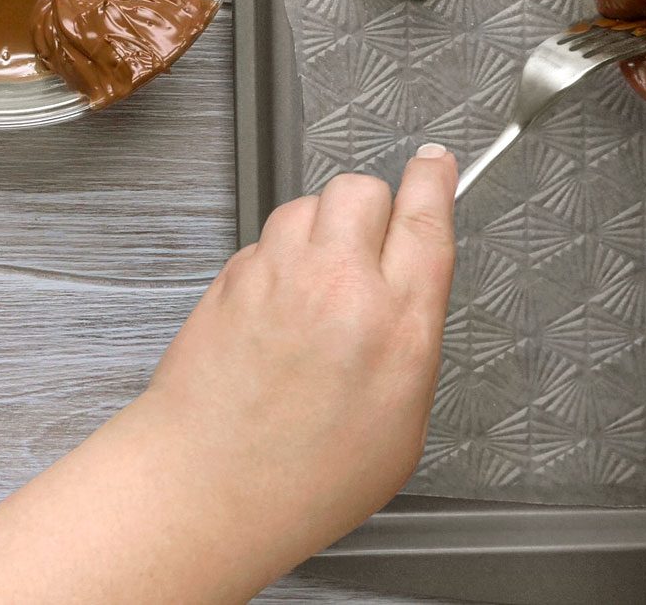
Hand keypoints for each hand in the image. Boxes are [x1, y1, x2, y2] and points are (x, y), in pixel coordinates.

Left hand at [0, 146, 457, 604]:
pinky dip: (276, 259)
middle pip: (362, 189)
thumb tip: (406, 304)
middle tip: (368, 243)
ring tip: (317, 283)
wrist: (209, 484)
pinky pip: (264, 240)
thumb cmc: (305, 478)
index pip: (426, 218)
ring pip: (307, 204)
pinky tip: (277, 308)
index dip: (434, 180)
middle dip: (372, 205)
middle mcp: (338, 284)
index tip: (435, 162)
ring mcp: (278, 273)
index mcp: (397, 323)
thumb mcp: (401, 426)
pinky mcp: (231, 276)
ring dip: (320, 229)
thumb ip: (409, 345)